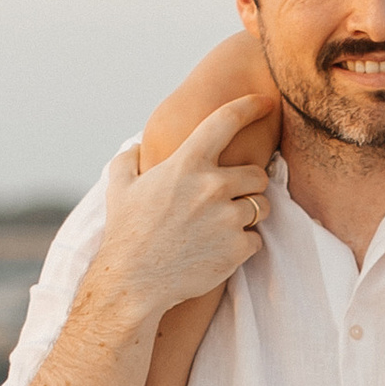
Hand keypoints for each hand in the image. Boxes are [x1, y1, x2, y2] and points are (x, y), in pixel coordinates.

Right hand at [95, 102, 271, 320]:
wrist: (134, 283)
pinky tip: (217, 251)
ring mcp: (228, 218)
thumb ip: (129, 160)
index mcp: (186, 164)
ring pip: (262, 206)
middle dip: (247, 185)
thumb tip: (137, 147)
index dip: (248, 107)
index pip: (225, 122)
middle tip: (227, 200)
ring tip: (220, 227)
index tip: (265, 102)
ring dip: (248, 214)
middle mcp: (212, 186)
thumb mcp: (119, 187)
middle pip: (257, 174)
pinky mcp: (238, 247)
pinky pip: (256, 239)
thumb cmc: (126, 233)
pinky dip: (243, 245)